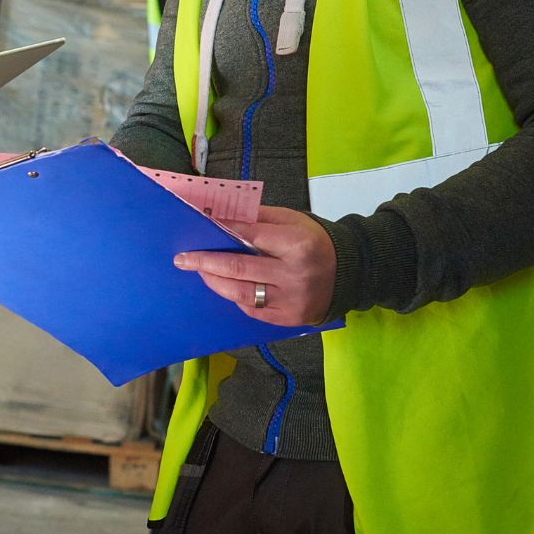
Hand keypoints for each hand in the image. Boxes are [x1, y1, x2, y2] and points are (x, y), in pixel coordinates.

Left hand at [173, 205, 335, 326]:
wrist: (350, 273)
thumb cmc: (315, 242)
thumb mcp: (293, 220)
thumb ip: (259, 218)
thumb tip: (221, 215)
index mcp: (298, 245)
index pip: (250, 236)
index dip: (222, 231)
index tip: (199, 227)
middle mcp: (294, 275)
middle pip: (239, 269)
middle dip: (205, 262)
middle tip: (182, 259)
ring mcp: (291, 301)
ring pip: (241, 293)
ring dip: (214, 282)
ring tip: (198, 272)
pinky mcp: (288, 319)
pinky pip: (251, 309)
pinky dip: (235, 297)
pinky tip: (224, 286)